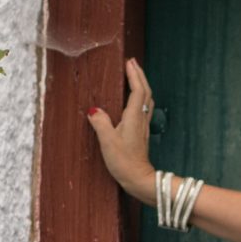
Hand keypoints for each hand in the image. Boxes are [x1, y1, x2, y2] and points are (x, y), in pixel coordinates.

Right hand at [85, 56, 156, 202]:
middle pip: (145, 92)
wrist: (139, 180)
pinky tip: (135, 99)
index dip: (134, 75)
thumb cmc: (124, 162)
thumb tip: (93, 110)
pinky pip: (144, 109)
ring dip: (141, 85)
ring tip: (134, 75)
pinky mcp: (141, 133)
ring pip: (146, 100)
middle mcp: (141, 120)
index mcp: (134, 118)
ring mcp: (143, 127)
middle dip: (139, 75)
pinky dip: (140, 97)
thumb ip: (100, 123)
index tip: (129, 62)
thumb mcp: (108, 142)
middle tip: (132, 62)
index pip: (137, 90)